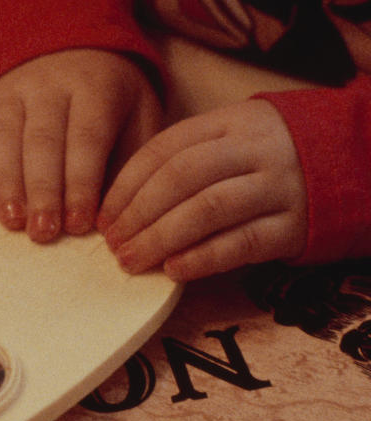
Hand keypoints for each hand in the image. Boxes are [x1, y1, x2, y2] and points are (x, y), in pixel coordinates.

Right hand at [0, 49, 160, 241]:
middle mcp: (48, 85)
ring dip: (7, 185)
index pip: (86, 138)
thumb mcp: (137, 118)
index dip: (81, 184)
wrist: (68, 52)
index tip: (78, 225)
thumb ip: (127, 162)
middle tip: (44, 233)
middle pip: (42, 141)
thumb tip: (109, 216)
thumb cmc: (111, 102)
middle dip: (42, 191)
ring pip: (3, 139)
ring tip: (13, 221)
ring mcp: (10, 93)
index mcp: (94, 87)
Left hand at [98, 99, 307, 281]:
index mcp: (230, 122)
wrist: (352, 167)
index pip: (165, 149)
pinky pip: (242, 242)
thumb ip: (184, 159)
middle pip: (182, 177)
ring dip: (161, 238)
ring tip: (132, 261)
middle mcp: (255, 150)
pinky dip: (203, 258)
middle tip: (113, 243)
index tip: (103, 215)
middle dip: (138, 213)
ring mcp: (279, 186)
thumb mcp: (230, 141)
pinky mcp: (295, 226)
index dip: (127, 185)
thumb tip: (120, 206)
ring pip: (208, 209)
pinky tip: (174, 270)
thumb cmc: (266, 161)